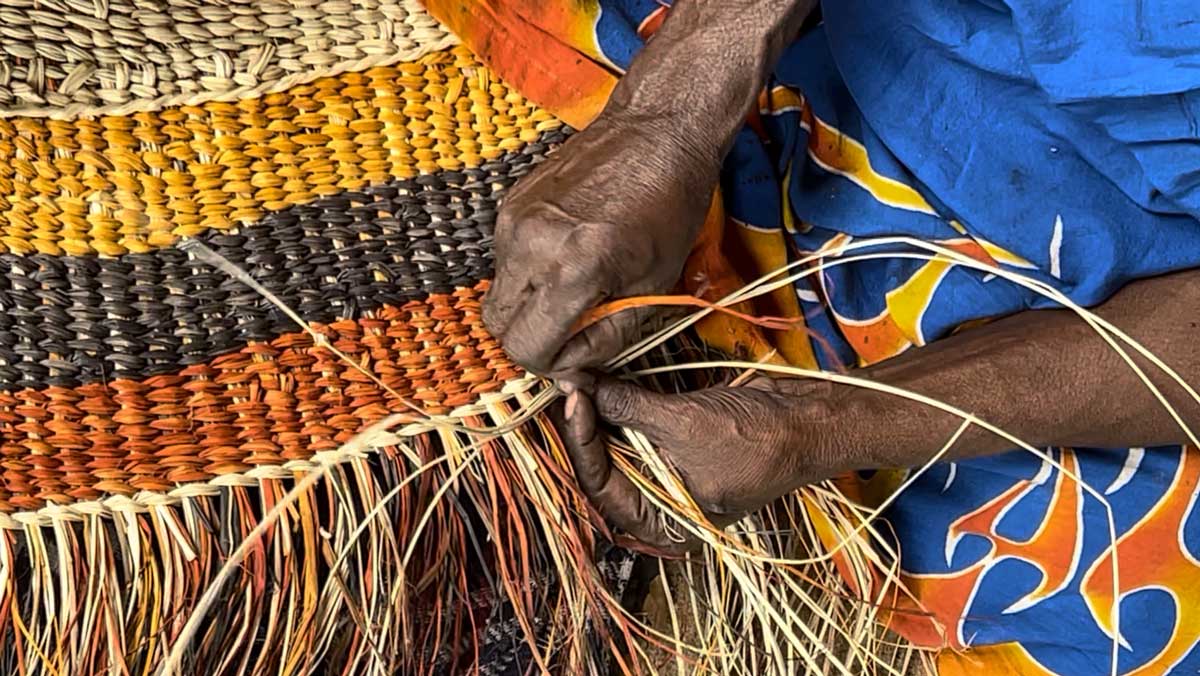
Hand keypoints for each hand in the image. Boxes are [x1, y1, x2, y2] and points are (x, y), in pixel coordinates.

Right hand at [482, 111, 718, 376]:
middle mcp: (531, 243)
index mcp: (572, 267)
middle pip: (498, 327)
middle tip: (572, 325)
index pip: (526, 347)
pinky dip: (530, 271)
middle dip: (533, 337)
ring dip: (530, 304)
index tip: (576, 352)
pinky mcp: (509, 204)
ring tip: (575, 283)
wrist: (656, 131)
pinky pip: (505, 261)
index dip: (551, 361)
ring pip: (498, 294)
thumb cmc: (669, 208)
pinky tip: (568, 252)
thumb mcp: (652, 288)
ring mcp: (513, 220)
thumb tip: (571, 369)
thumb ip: (606, 338)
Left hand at [556, 376, 849, 553]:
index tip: (572, 399)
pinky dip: (624, 406)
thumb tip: (583, 387)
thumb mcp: (684, 424)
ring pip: (618, 445)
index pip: (599, 485)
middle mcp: (660, 504)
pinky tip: (607, 382)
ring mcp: (670, 474)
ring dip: (601, 412)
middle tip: (569, 385)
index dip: (580, 441)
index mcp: (662, 523)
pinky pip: (639, 429)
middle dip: (585, 426)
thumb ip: (628, 408)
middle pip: (604, 466)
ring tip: (582, 379)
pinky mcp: (680, 446)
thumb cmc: (756, 440)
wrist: (810, 423)